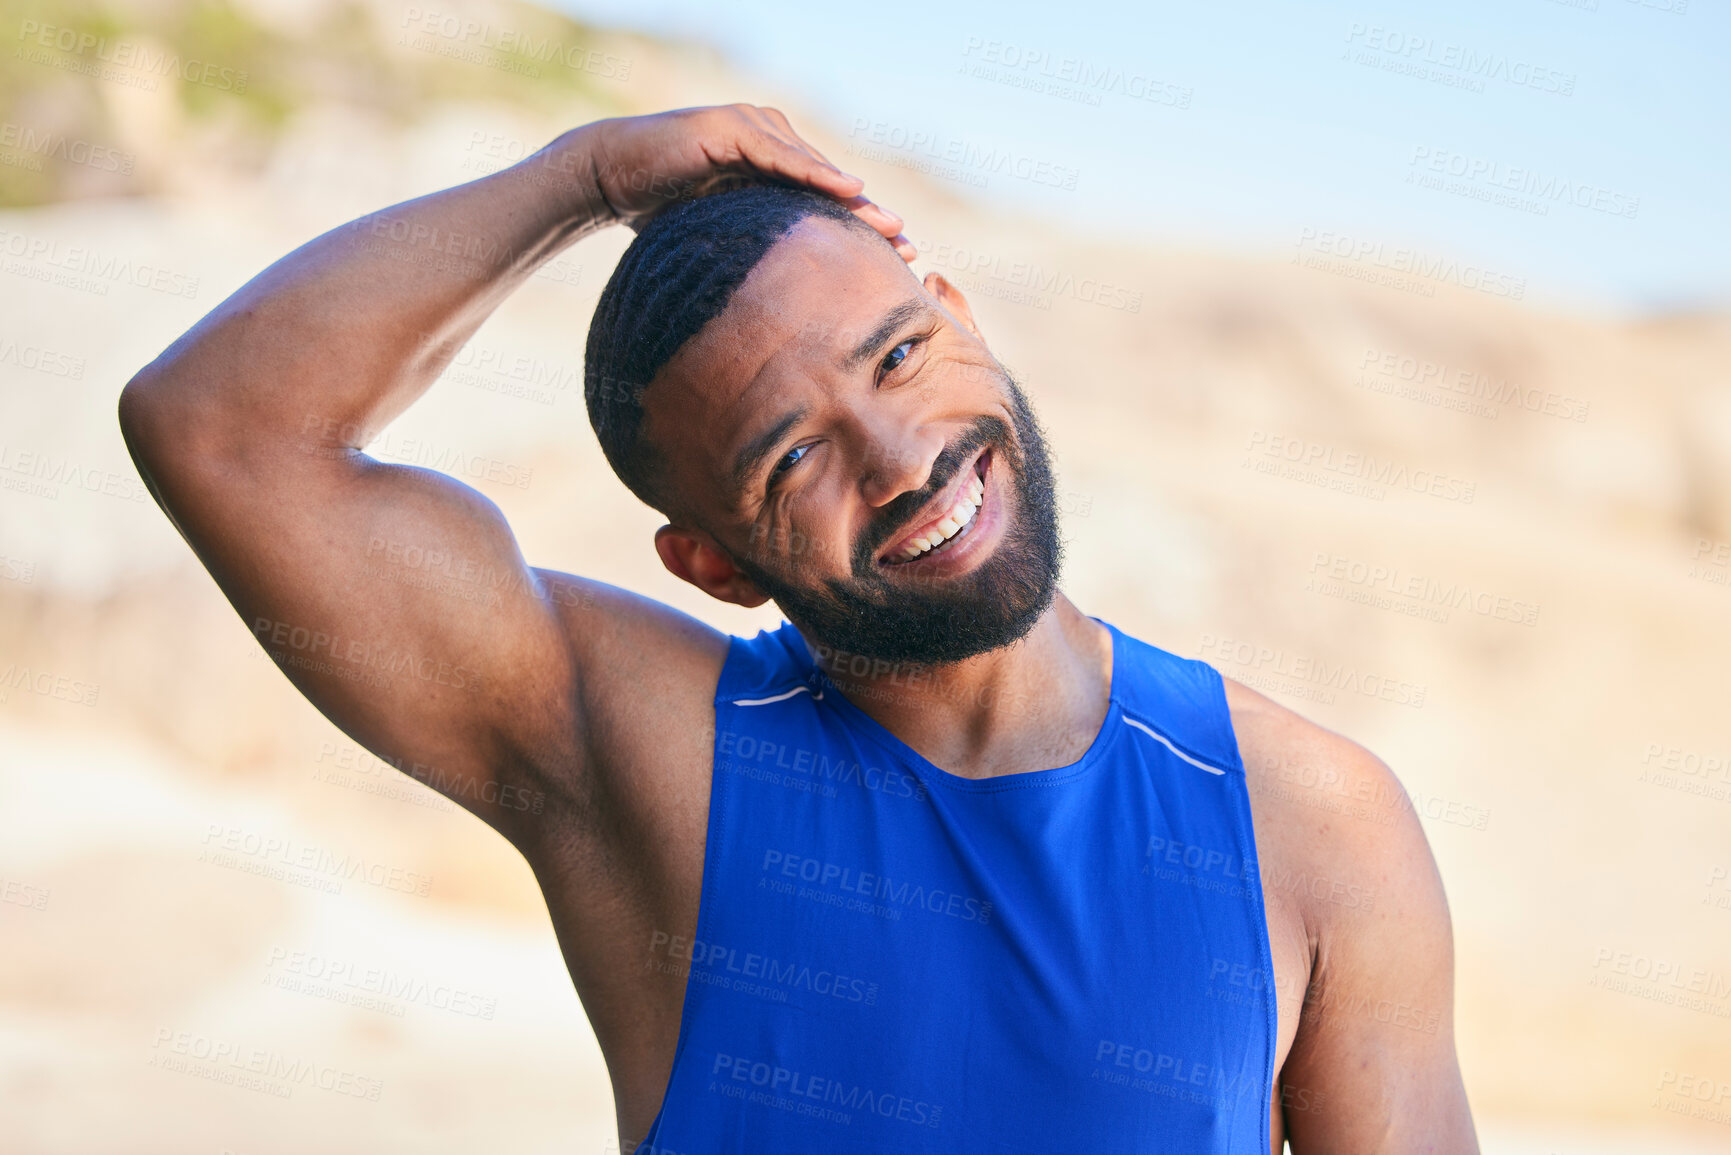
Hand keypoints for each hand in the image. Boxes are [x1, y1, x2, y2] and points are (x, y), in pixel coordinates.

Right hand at [575, 104, 914, 260]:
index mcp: (768, 168)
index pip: (822, 201)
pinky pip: (780, 155)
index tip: (895, 262)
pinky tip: (847, 192)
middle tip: (909, 250)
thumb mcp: (717, 236)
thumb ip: (749, 255)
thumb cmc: (657, 209)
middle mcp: (767, 141)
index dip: (858, 230)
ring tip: (888, 227)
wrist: (608, 176)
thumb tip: (773, 313)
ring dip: (852, 199)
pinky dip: (814, 173)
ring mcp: (752, 129)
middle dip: (868, 218)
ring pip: (813, 169)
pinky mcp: (731, 129)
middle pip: (828, 184)